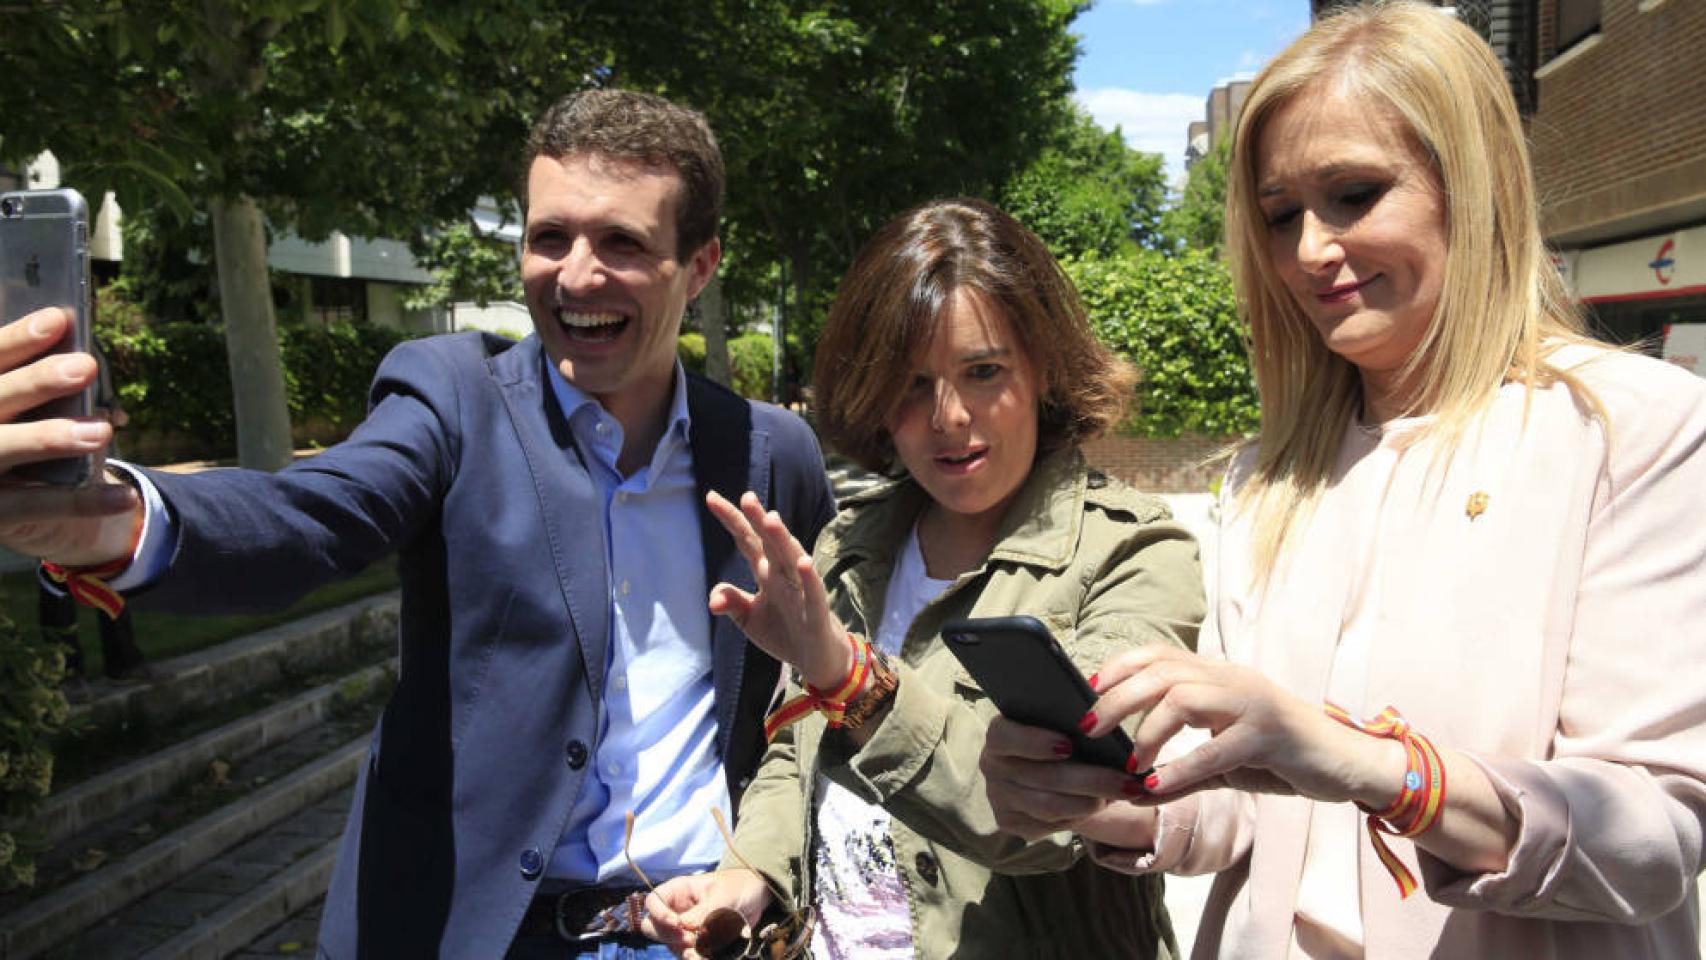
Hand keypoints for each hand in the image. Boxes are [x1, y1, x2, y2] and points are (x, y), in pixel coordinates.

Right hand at [0, 307, 140, 564]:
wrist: (9, 500)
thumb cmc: (22, 432)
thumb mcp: (25, 405)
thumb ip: (39, 383)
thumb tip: (82, 348)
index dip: (15, 339)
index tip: (58, 318)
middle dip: (35, 381)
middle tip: (85, 366)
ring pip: (3, 448)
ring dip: (50, 437)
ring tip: (100, 431)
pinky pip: (36, 506)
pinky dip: (82, 502)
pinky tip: (124, 496)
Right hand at [641, 869, 772, 958]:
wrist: (757, 897)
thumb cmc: (737, 886)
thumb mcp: (722, 895)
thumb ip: (704, 911)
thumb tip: (686, 927)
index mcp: (678, 891)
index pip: (653, 902)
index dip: (659, 914)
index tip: (677, 924)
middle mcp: (676, 910)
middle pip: (653, 927)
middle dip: (668, 936)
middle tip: (690, 939)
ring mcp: (684, 928)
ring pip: (670, 944)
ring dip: (683, 951)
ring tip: (700, 953)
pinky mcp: (696, 943)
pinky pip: (686, 954)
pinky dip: (694, 958)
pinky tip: (705, 958)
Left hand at [706, 490, 850, 688]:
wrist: (817, 660)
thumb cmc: (784, 632)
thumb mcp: (749, 619)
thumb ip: (731, 602)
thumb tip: (713, 599)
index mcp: (766, 572)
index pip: (747, 540)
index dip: (732, 520)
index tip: (711, 497)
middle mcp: (784, 576)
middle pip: (769, 543)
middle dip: (758, 520)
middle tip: (746, 497)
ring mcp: (801, 592)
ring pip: (792, 560)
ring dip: (782, 540)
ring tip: (770, 518)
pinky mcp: (816, 614)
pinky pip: (813, 594)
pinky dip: (809, 578)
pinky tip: (803, 562)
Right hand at [980, 716, 1153, 843]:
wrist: (1043, 767)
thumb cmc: (1057, 735)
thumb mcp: (1061, 722)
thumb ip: (1073, 722)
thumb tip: (1104, 724)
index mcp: (998, 734)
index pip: (1004, 737)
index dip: (1034, 742)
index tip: (1068, 745)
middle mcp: (991, 766)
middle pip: (1041, 777)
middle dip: (1090, 780)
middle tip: (1127, 782)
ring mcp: (998, 797)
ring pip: (1048, 806)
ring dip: (1090, 802)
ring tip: (1122, 795)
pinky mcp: (1009, 823)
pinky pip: (1048, 824)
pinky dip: (1079, 816)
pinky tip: (1100, 805)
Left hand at [1083, 645, 1403, 807]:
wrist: (1347, 764)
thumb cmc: (1278, 757)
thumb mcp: (1222, 759)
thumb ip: (1181, 766)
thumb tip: (1131, 787)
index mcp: (1216, 675)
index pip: (1156, 654)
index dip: (1117, 668)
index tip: (1085, 694)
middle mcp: (1230, 678)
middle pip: (1160, 671)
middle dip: (1116, 699)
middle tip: (1087, 730)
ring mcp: (1252, 702)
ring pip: (1183, 698)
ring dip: (1147, 732)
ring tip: (1128, 763)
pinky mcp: (1271, 733)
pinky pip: (1217, 747)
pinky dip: (1182, 768)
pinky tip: (1158, 787)